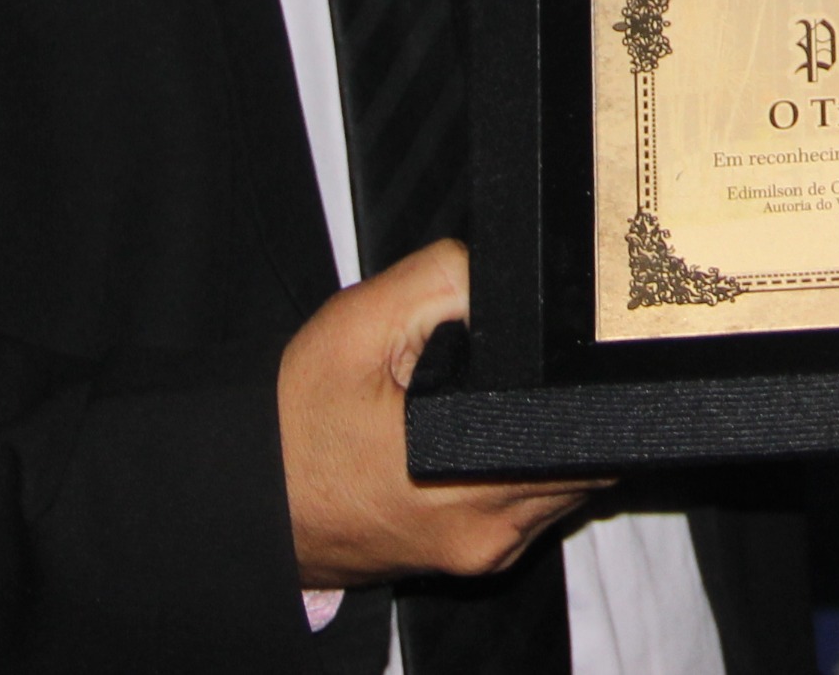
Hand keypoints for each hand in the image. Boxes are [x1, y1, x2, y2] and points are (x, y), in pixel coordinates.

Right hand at [277, 239, 605, 585]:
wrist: (252, 496)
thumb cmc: (297, 422)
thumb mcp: (360, 324)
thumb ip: (442, 280)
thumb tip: (505, 277)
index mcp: (466, 479)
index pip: (584, 438)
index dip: (584, 388)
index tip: (569, 353)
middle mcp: (485, 531)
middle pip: (586, 466)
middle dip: (569, 413)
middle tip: (524, 371)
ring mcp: (482, 555)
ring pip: (565, 491)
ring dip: (551, 445)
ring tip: (500, 403)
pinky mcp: (472, 561)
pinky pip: (532, 512)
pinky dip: (525, 474)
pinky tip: (484, 440)